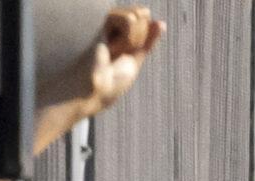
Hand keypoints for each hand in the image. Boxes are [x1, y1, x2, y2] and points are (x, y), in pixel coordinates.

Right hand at [34, 8, 168, 154]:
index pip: (144, 15)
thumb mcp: (135, 59)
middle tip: (120, 54)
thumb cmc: (110, 81)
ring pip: (137, 16)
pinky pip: (129, 20)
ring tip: (115, 52)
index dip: (145, 34)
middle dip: (139, 39)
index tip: (130, 52)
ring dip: (133, 41)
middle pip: (143, 15)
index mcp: (118, 29)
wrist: (94, 91)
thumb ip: (147, 40)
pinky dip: (127, 39)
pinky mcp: (99, 20)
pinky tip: (111, 48)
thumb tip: (160, 23)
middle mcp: (110, 20)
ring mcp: (104, 20)